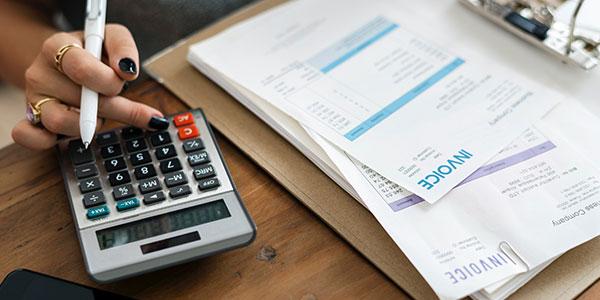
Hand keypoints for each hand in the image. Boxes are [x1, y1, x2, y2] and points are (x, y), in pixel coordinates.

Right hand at [11, 24, 167, 149]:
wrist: (62, 60)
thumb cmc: (91, 51)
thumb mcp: (109, 37)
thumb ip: (123, 47)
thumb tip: (128, 71)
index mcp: (57, 47)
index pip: (81, 68)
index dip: (109, 80)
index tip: (127, 79)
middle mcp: (40, 73)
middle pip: (81, 101)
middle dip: (117, 108)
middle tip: (140, 112)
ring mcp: (33, 99)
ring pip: (60, 122)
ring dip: (93, 124)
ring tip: (103, 115)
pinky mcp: (30, 120)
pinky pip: (30, 137)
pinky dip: (49, 141)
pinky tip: (76, 134)